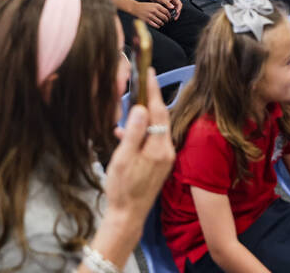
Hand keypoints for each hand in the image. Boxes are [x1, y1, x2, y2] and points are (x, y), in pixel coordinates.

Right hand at [105, 68, 174, 224]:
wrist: (127, 217)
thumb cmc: (122, 189)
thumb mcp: (123, 159)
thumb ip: (133, 132)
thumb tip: (140, 108)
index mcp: (159, 148)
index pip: (158, 111)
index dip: (153, 90)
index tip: (149, 72)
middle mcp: (167, 151)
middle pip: (160, 117)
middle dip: (150, 99)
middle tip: (141, 81)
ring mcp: (165, 158)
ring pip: (156, 128)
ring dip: (144, 116)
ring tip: (129, 107)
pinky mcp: (160, 163)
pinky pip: (153, 139)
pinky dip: (142, 132)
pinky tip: (126, 134)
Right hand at [133, 0, 171, 27]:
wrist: (135, 8)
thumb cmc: (144, 6)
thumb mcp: (153, 4)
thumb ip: (159, 7)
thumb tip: (167, 13)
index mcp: (156, 5)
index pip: (166, 11)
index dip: (169, 15)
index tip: (170, 17)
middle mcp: (154, 10)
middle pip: (164, 17)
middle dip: (167, 20)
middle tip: (167, 21)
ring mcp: (150, 16)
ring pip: (160, 22)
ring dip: (162, 24)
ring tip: (162, 23)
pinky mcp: (147, 20)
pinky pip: (155, 25)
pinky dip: (158, 26)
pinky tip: (158, 25)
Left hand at [151, 0, 181, 19]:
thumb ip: (168, 3)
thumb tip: (172, 7)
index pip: (179, 4)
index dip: (179, 9)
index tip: (176, 13)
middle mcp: (174, 1)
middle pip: (178, 8)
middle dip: (177, 14)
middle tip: (175, 18)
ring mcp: (171, 4)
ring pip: (175, 11)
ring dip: (174, 15)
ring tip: (171, 18)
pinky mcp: (168, 7)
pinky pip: (171, 11)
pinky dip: (170, 14)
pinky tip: (168, 17)